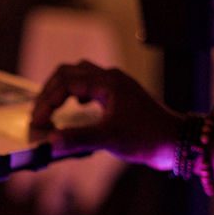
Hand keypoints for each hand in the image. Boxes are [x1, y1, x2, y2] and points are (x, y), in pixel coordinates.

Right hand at [28, 60, 180, 169]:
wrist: (175, 141)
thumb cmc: (147, 137)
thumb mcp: (109, 139)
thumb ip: (77, 139)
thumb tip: (49, 142)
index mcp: (107, 82)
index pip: (66, 83)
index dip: (47, 102)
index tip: (38, 124)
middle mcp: (110, 79)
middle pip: (68, 73)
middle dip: (49, 93)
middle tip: (38, 115)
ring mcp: (115, 86)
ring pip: (79, 76)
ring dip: (60, 91)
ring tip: (49, 110)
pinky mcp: (119, 97)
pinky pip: (90, 86)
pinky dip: (74, 95)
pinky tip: (75, 109)